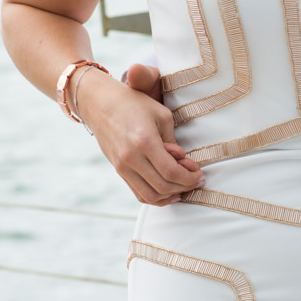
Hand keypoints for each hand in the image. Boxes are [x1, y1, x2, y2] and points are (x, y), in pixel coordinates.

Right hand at [77, 64, 203, 205]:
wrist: (100, 103)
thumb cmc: (134, 103)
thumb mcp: (161, 115)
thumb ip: (173, 141)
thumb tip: (182, 163)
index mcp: (144, 141)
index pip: (171, 172)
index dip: (189, 178)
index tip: (200, 175)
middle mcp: (131, 158)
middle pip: (162, 186)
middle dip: (184, 187)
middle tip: (196, 180)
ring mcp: (122, 167)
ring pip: (150, 196)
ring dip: (171, 195)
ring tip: (183, 186)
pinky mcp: (118, 171)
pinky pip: (138, 193)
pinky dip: (155, 197)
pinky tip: (168, 192)